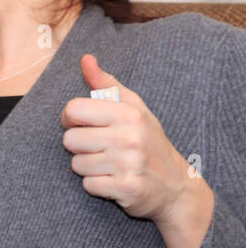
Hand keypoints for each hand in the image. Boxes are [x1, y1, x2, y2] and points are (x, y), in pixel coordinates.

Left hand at [61, 54, 200, 222]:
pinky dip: (97, 185)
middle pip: (70, 140)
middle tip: (100, 148)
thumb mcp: (134, 108)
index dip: (70, 119)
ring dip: (88, 167)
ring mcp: (129, 164)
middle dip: (79, 146)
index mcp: (129, 114)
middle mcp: (129, 137)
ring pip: (77, 164)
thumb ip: (106, 84)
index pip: (73, 109)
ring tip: (109, 164)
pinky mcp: (127, 188)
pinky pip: (88, 185)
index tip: (81, 124)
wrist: (177, 186)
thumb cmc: (149, 141)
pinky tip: (114, 180)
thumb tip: (85, 59)